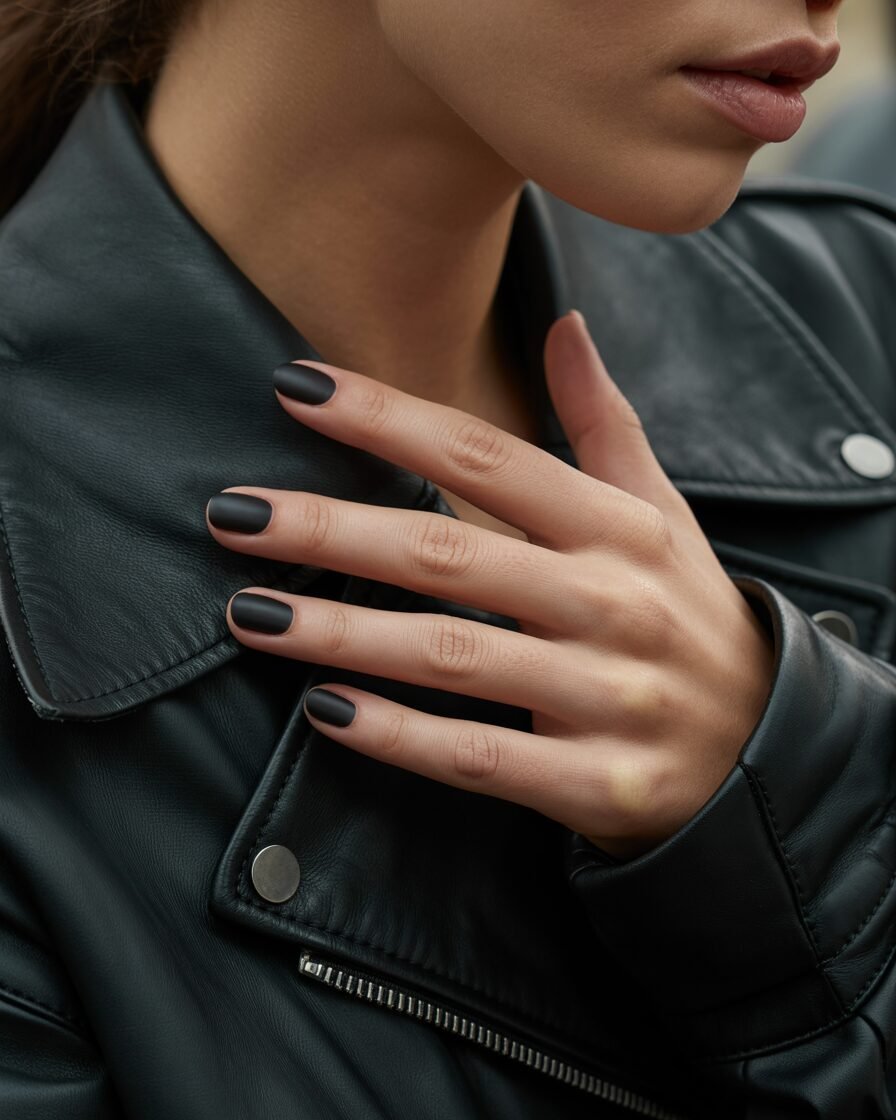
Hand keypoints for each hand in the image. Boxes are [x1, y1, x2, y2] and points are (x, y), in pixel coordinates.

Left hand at [205, 310, 773, 858]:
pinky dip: (400, 736)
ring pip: (454, 655)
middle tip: (236, 515)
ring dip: (342, 633)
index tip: (299, 389)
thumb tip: (564, 324)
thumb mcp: (663, 514)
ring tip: (250, 616)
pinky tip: (325, 711)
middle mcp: (612, 602)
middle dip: (334, 531)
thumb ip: (606, 422)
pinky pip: (481, 756)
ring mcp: (606, 695)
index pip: (489, 455)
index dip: (391, 419)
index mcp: (619, 529)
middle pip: (451, 552)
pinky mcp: (597, 780)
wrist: (768, 750)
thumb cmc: (690, 616)